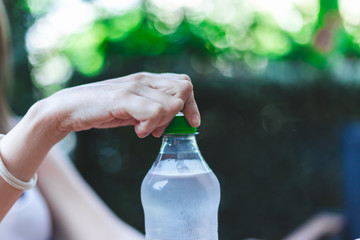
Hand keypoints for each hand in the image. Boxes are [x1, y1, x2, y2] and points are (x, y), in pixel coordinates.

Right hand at [43, 72, 199, 138]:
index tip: (191, 123)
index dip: (192, 105)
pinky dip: (150, 126)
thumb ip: (153, 109)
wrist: (70, 108)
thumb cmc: (103, 109)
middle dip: (180, 114)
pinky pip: (154, 112)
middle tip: (160, 129)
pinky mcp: (123, 98)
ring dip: (162, 123)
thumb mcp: (134, 108)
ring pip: (172, 104)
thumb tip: (175, 119)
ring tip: (143, 130)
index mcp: (148, 80)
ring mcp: (134, 88)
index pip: (184, 84)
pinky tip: (137, 131)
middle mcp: (144, 80)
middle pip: (184, 89)